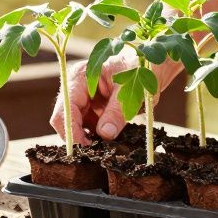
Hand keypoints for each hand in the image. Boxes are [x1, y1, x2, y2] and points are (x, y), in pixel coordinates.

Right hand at [49, 49, 181, 143]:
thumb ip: (117, 111)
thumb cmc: (141, 68)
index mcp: (80, 77)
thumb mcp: (130, 90)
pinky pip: (88, 127)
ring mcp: (84, 99)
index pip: (66, 109)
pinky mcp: (93, 108)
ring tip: (105, 147)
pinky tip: (108, 141)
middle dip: (78, 137)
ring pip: (76, 126)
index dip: (72, 131)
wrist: (152, 65)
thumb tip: (105, 134)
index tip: (86, 148)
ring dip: (87, 138)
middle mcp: (77, 88)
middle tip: (95, 152)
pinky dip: (96, 136)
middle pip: (66, 119)